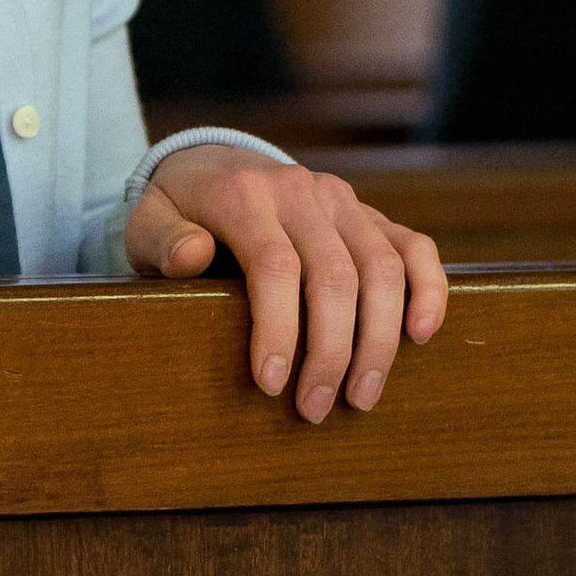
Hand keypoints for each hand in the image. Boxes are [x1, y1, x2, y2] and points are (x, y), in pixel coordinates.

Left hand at [122, 145, 449, 421]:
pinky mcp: (369, 214)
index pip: (274, 266)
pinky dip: (428, 289)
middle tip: (315, 409)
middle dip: (331, 352)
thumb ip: (163, 240)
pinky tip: (419, 335)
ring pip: (382, 267)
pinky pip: (414, 246)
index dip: (279, 330)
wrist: (212, 165)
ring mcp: (342, 200)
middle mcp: (301, 191)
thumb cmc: (178, 211)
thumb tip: (192, 256)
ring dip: (377, 339)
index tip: (272, 386)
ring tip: (361, 396)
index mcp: (245, 195)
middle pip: (334, 275)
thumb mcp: (148, 221)